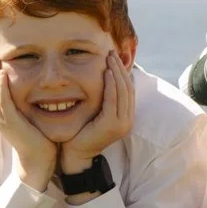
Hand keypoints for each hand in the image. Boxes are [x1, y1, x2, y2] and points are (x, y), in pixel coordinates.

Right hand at [0, 49, 56, 190]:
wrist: (39, 162)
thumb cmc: (39, 139)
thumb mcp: (29, 117)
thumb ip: (25, 104)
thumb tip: (32, 89)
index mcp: (0, 114)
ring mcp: (1, 120)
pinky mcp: (10, 123)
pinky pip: (2, 102)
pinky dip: (0, 87)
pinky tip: (2, 74)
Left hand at [60, 50, 135, 180]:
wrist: (77, 155)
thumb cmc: (83, 133)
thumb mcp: (97, 113)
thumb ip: (104, 100)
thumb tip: (105, 80)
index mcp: (126, 117)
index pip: (129, 89)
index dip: (123, 72)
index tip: (115, 58)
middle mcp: (128, 120)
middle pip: (128, 87)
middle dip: (121, 68)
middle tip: (112, 52)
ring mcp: (122, 123)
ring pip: (123, 91)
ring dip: (117, 72)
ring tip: (109, 58)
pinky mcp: (112, 124)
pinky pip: (113, 100)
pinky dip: (111, 85)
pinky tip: (107, 73)